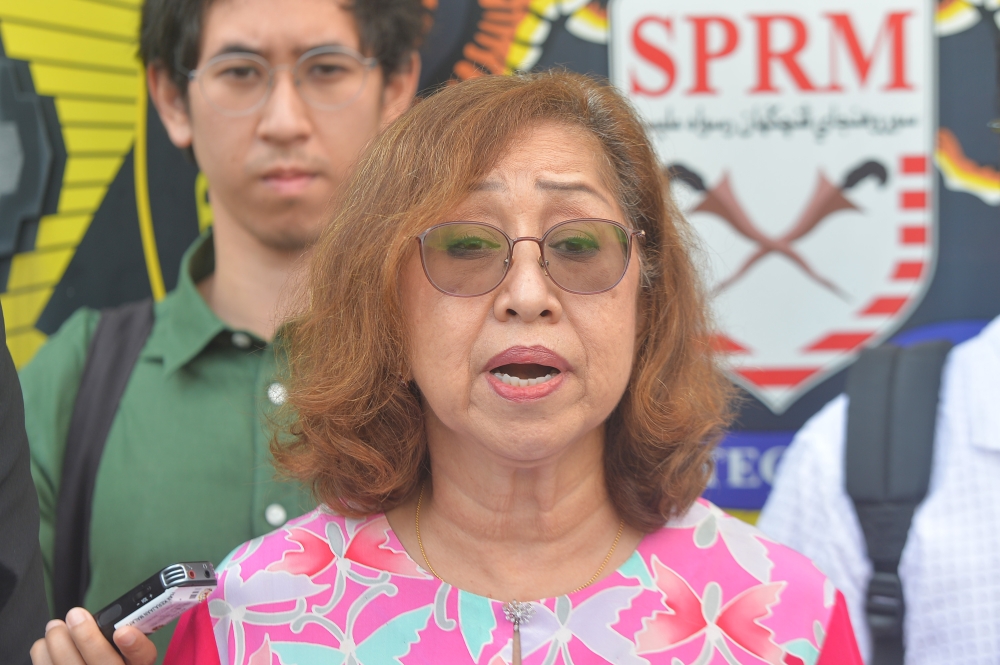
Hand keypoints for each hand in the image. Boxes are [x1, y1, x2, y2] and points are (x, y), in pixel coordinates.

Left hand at [30, 607, 156, 664]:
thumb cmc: (102, 656)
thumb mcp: (122, 645)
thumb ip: (120, 631)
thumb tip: (107, 613)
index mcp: (133, 663)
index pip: (143, 657)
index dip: (134, 645)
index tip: (123, 631)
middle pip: (103, 664)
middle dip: (85, 637)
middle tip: (75, 615)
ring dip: (58, 642)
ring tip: (56, 627)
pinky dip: (42, 653)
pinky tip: (45, 645)